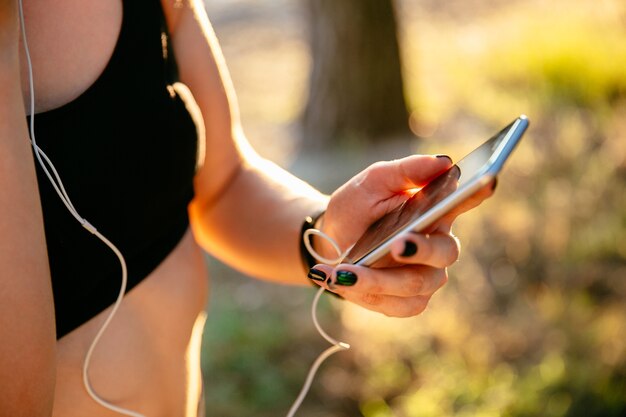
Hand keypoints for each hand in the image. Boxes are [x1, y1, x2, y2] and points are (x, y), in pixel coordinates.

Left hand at [308, 155, 494, 316]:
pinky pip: (399, 305)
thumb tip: (443, 162)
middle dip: (421, 250)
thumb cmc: (357, 208)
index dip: (479, 192)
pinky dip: (368, 294)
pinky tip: (343, 282)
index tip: (487, 180)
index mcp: (435, 210)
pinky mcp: (408, 301)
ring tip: (346, 272)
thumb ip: (405, 172)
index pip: (464, 200)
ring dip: (379, 279)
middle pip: (445, 251)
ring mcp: (426, 276)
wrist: (329, 242)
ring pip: (418, 283)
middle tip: (397, 244)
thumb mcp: (372, 183)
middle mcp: (438, 245)